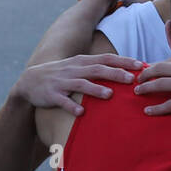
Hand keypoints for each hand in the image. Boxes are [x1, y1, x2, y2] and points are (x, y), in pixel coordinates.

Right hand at [14, 54, 144, 114]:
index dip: (123, 61)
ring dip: (95, 89)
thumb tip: (127, 71)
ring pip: (81, 84)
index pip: (106, 58)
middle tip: (132, 79)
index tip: (141, 65)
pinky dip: (72, 106)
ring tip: (109, 94)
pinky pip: (63, 101)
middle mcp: (74, 70)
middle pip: (97, 69)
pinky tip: (81, 112)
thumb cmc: (62, 75)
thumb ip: (99, 68)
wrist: (29, 81)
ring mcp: (62, 82)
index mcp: (82, 62)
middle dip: (115, 73)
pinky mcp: (52, 95)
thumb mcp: (79, 67)